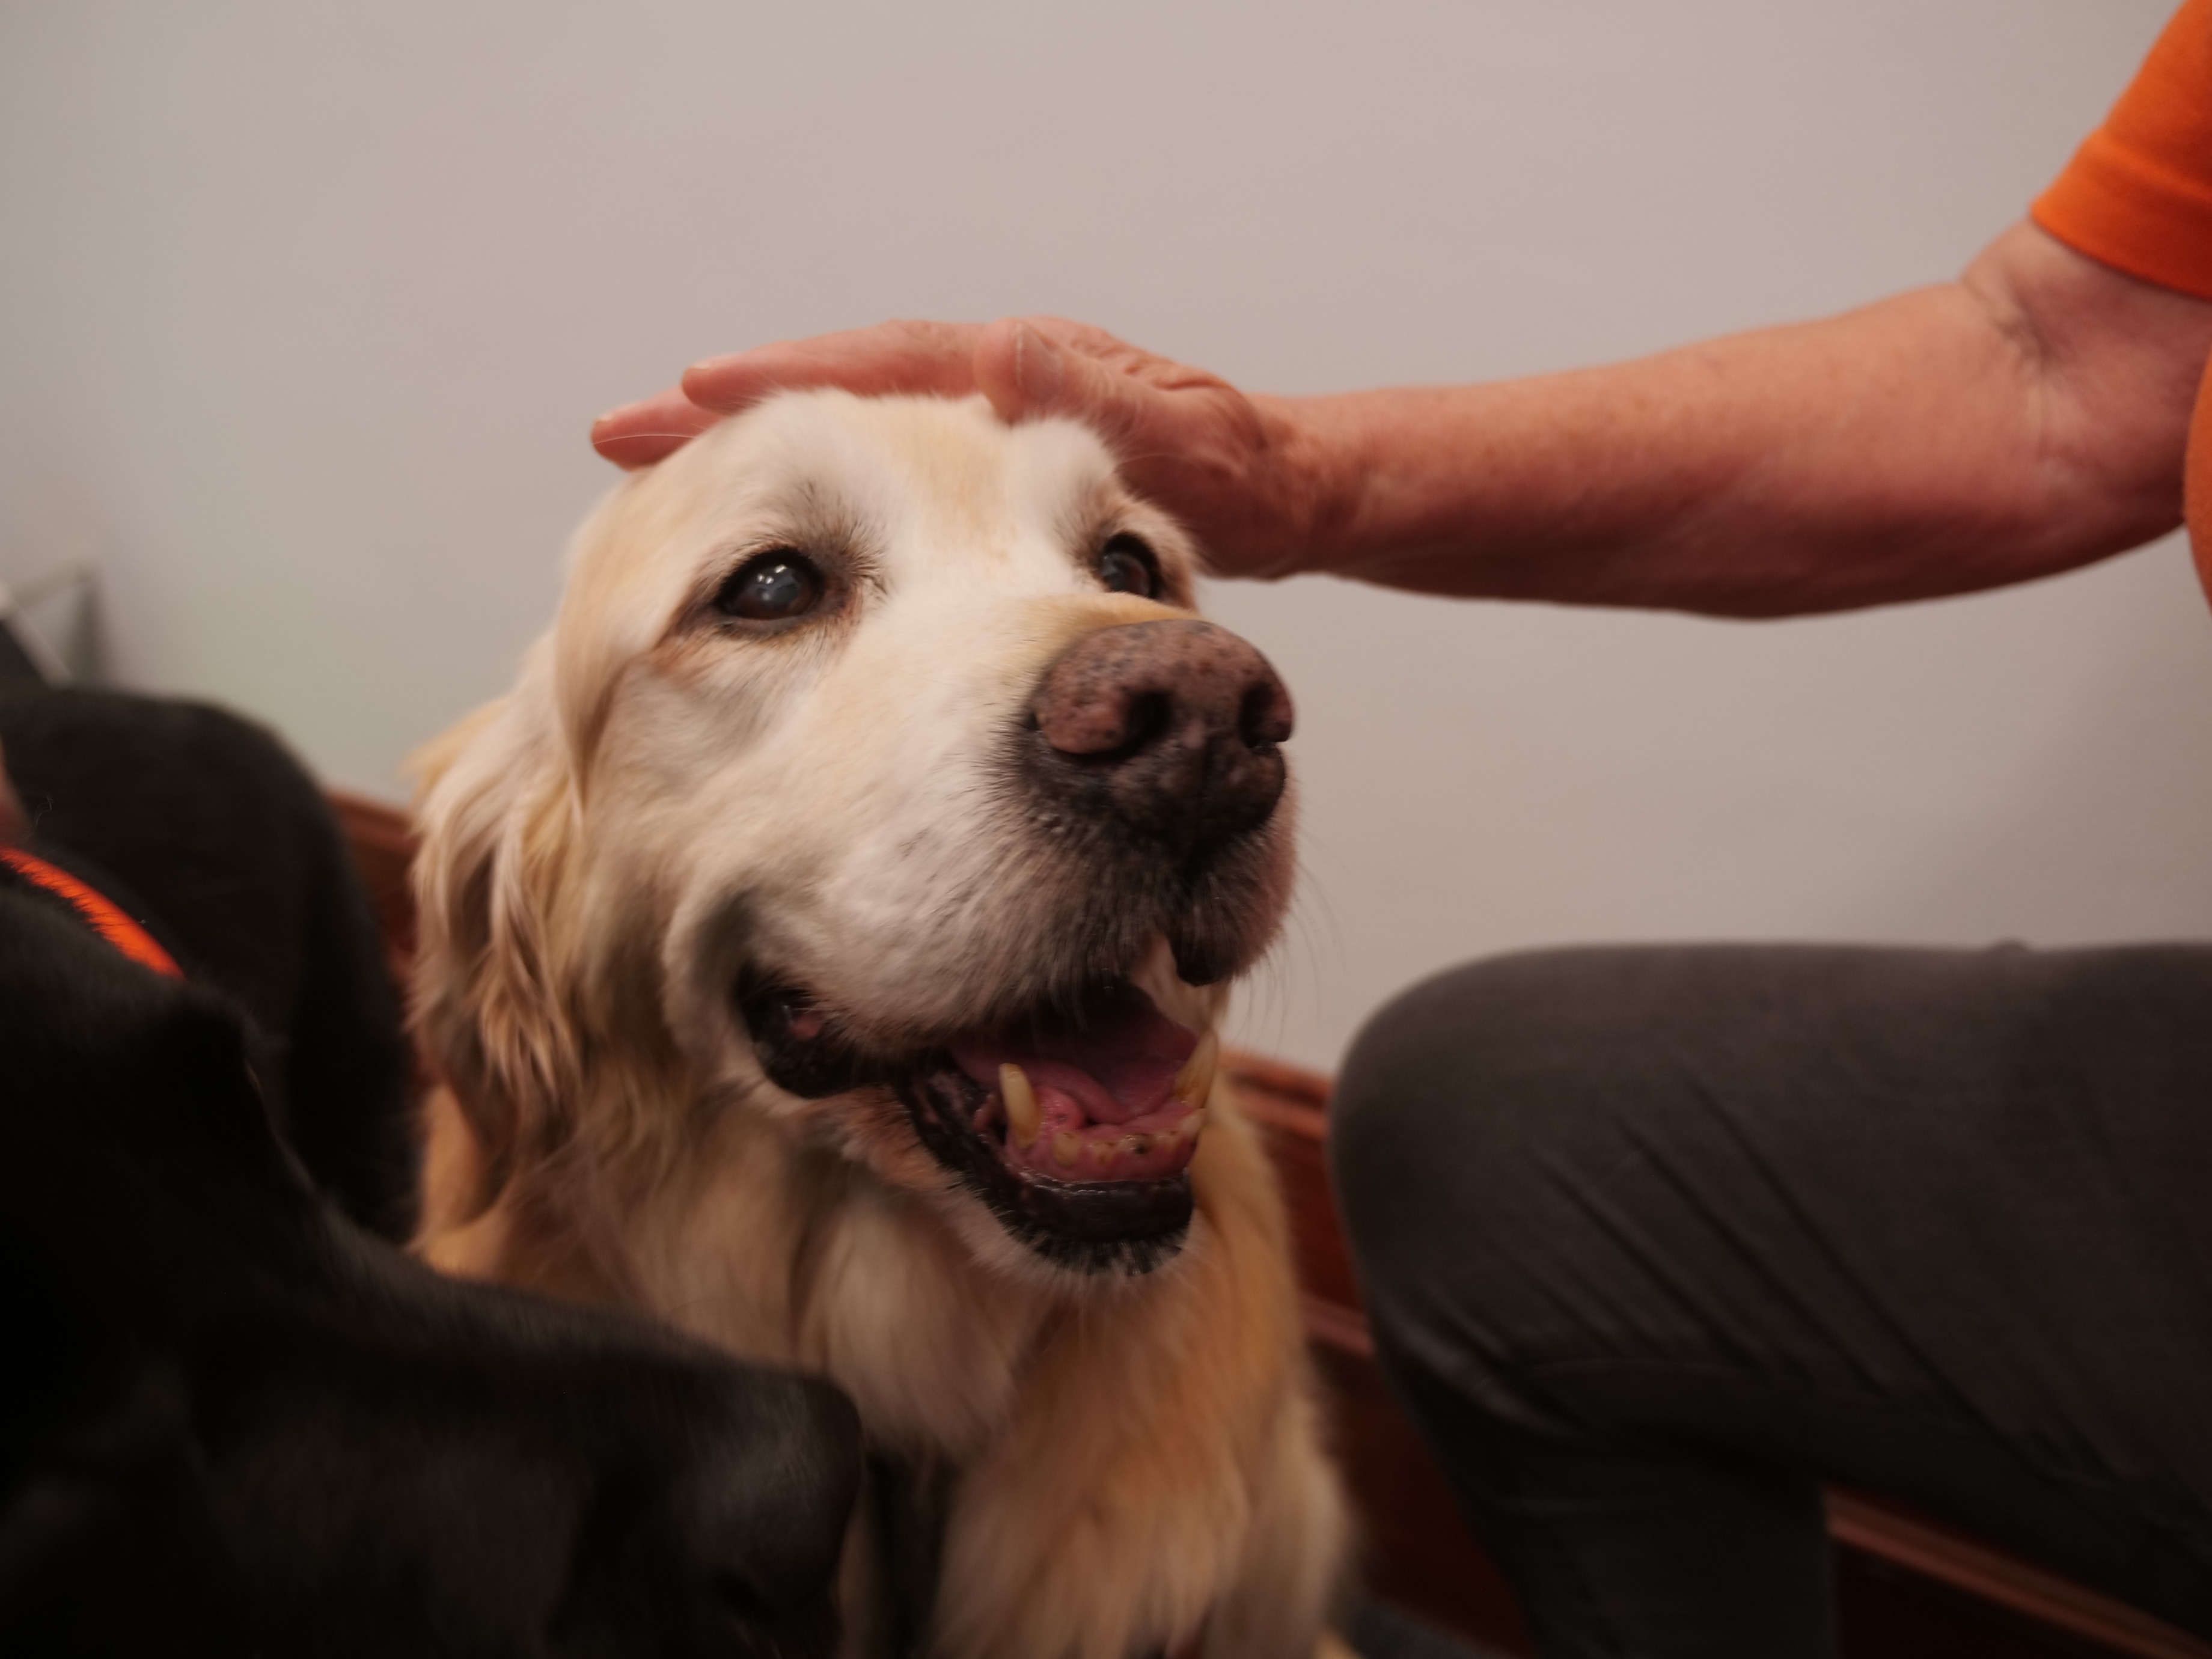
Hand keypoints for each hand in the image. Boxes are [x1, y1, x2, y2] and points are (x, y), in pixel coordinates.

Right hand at [590, 318, 1341, 579]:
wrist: (1293, 493)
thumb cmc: (1248, 474)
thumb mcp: (1181, 442)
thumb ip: (1099, 407)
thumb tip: (1006, 348)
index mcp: (1023, 365)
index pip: (875, 366)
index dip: (774, 386)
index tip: (680, 397)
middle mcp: (992, 379)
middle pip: (836, 390)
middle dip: (728, 411)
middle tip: (618, 434)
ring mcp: (987, 428)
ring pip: (851, 429)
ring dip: (762, 451)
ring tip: (657, 477)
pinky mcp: (992, 472)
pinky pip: (886, 473)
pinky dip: (821, 490)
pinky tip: (772, 533)